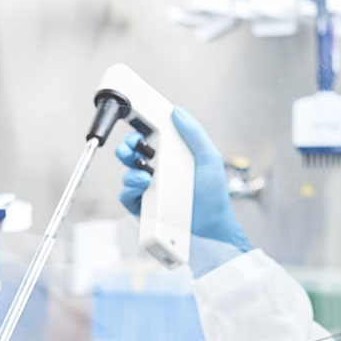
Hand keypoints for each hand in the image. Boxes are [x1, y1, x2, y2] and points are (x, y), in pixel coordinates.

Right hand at [115, 108, 252, 267]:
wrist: (212, 229)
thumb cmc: (213, 197)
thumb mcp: (208, 159)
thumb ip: (194, 133)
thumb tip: (177, 112)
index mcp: (171, 157)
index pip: (148, 139)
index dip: (139, 132)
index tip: (137, 126)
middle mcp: (158, 173)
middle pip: (132, 154)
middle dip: (127, 147)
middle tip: (132, 147)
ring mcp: (149, 191)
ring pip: (127, 174)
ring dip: (131, 169)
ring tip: (145, 173)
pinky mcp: (143, 208)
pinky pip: (127, 196)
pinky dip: (130, 189)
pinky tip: (144, 186)